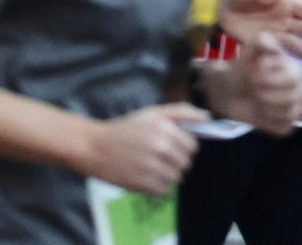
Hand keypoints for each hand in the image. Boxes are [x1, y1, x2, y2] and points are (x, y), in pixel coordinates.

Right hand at [77, 105, 206, 194]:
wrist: (94, 147)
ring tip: (148, 164)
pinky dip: (157, 184)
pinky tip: (143, 173)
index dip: (181, 144)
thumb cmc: (125, 129)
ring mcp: (155, 168)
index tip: (166, 142)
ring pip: (177, 177)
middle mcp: (162, 147)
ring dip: (166, 172)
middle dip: (174, 159)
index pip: (192, 145)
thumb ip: (181, 112)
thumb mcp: (151, 114)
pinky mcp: (148, 185)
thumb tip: (207, 117)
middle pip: (186, 162)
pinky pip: (166, 189)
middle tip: (154, 153)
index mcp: (164, 128)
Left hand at [209, 33, 301, 136]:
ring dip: (265, 106)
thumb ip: (260, 42)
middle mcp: (299, 90)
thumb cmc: (242, 68)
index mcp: (294, 70)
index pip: (292, 77)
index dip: (269, 77)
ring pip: (290, 114)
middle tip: (252, 87)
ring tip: (255, 99)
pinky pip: (283, 128)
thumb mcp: (248, 52)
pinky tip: (259, 113)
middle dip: (266, 92)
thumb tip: (272, 43)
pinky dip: (267, 122)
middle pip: (294, 97)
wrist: (228, 90)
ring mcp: (294, 108)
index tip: (252, 73)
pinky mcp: (285, 125)